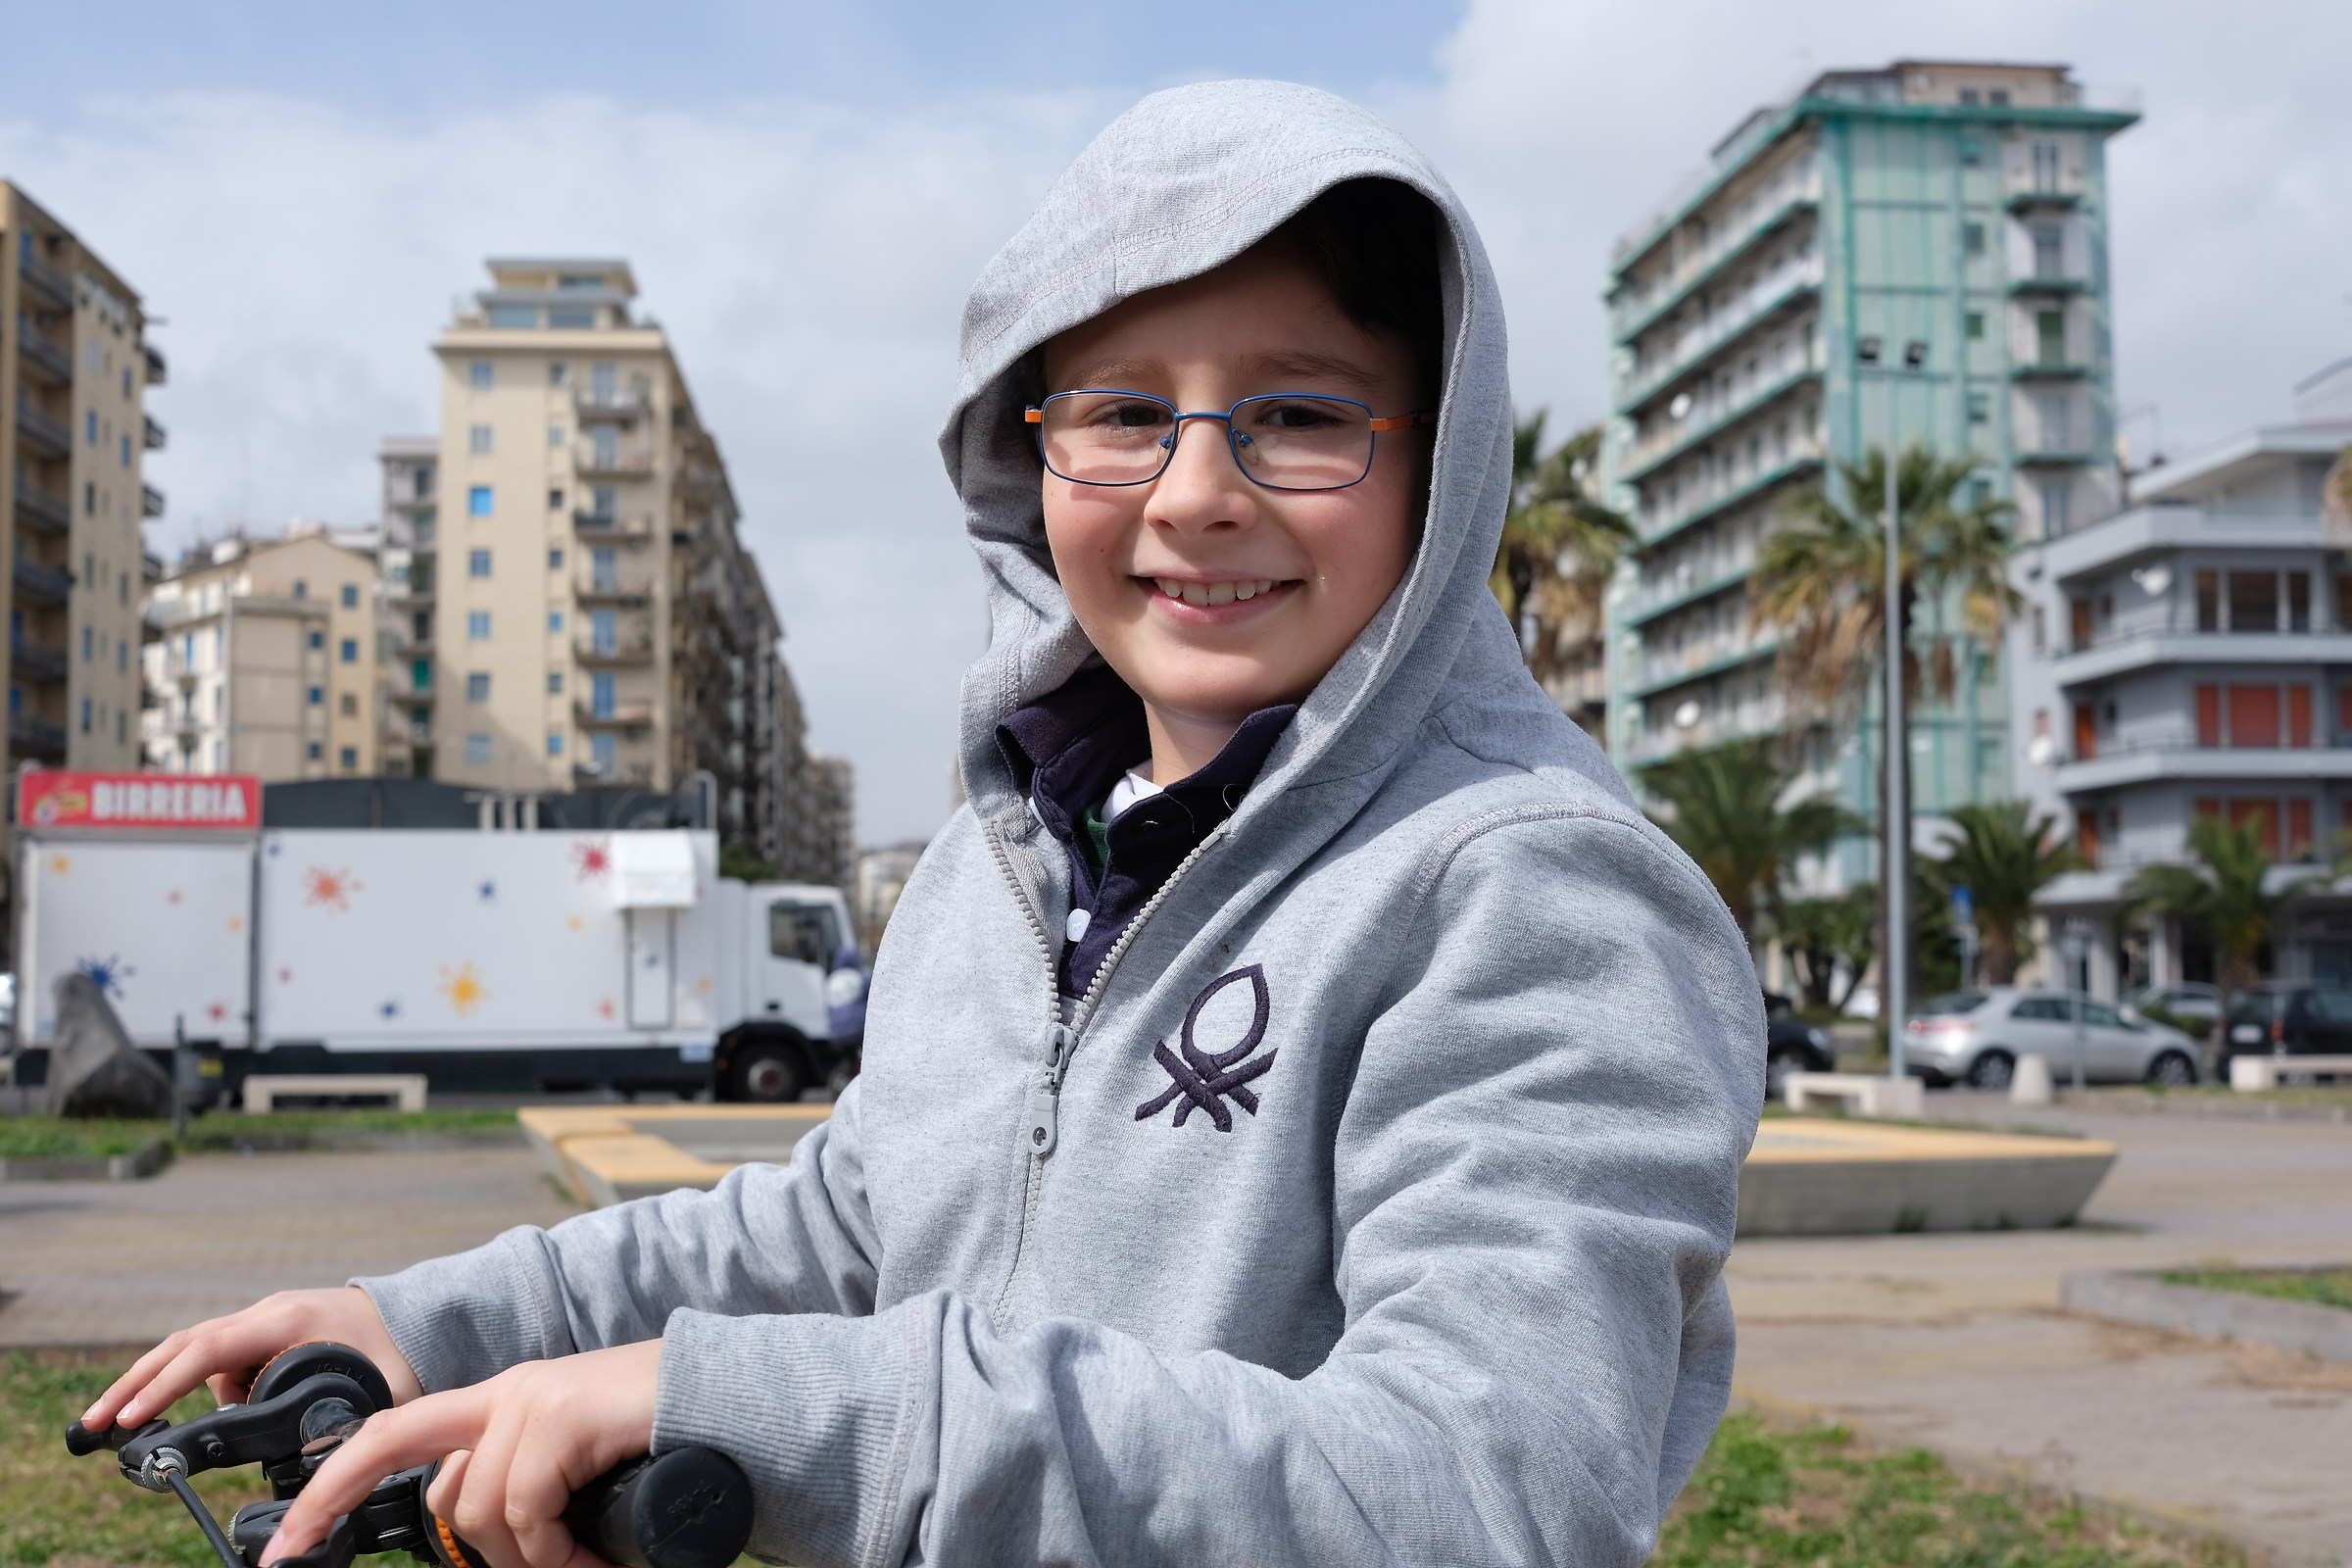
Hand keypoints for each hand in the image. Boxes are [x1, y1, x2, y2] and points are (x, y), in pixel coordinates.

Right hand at [82, 1286, 423, 1431]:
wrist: (422, 1314)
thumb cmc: (404, 1350)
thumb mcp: (381, 1391)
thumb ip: (343, 1425)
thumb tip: (310, 1466)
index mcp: (287, 1320)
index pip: (208, 1351)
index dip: (165, 1385)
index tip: (130, 1417)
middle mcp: (268, 1313)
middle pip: (184, 1345)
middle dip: (136, 1384)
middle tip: (94, 1424)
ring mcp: (265, 1320)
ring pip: (198, 1352)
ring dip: (163, 1385)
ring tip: (133, 1426)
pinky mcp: (267, 1333)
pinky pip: (221, 1357)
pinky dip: (199, 1384)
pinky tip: (202, 1413)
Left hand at [261, 1339, 662, 1567]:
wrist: (732, 1401)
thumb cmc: (660, 1447)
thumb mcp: (575, 1477)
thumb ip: (525, 1496)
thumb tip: (493, 1552)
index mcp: (501, 1402)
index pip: (389, 1435)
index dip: (330, 1488)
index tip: (284, 1548)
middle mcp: (508, 1392)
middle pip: (425, 1475)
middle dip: (404, 1525)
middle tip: (448, 1561)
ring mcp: (534, 1398)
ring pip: (483, 1512)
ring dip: (536, 1562)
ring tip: (588, 1565)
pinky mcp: (564, 1414)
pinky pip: (527, 1510)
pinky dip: (559, 1552)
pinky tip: (596, 1557)